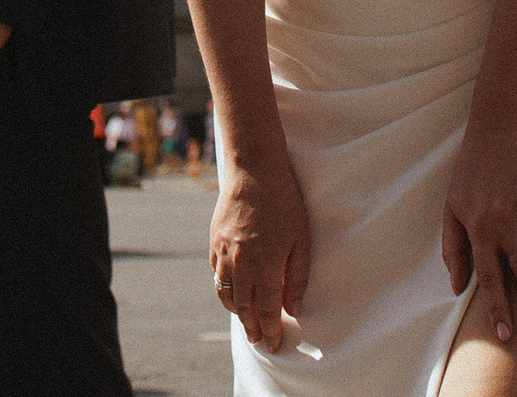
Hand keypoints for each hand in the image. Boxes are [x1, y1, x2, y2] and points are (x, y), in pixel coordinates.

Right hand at [210, 162, 310, 352]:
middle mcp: (241, 265)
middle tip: (260, 342)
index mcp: (265, 267)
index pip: (267, 311)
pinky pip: (217, 274)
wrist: (254, 172)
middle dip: (253, 328)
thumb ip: (298, 278)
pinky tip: (234, 291)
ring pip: (226, 294)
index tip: (274, 345)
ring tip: (247, 321)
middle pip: (244, 308)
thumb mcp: (301, 241)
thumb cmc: (284, 204)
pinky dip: (225, 288)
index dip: (271, 332)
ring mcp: (224, 254)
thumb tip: (294, 309)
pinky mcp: (214, 242)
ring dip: (236, 312)